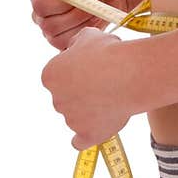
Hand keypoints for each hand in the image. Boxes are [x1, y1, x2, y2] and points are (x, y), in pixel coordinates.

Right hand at [28, 0, 133, 51]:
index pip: (40, 5)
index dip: (60, 5)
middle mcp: (40, 13)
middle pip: (48, 25)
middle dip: (74, 16)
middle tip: (90, 5)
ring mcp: (49, 29)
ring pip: (58, 39)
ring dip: (79, 26)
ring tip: (92, 13)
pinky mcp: (62, 40)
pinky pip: (67, 47)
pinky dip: (82, 37)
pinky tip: (92, 23)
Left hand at [40, 24, 133, 149]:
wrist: (127, 75)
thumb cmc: (108, 53)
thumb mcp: (88, 36)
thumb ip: (76, 44)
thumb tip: (74, 49)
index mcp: (50, 75)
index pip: (59, 76)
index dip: (77, 70)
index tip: (93, 67)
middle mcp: (56, 99)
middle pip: (67, 97)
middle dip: (82, 91)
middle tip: (106, 81)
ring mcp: (70, 119)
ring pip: (77, 116)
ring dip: (90, 110)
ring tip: (114, 96)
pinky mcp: (86, 135)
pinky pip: (79, 141)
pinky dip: (85, 136)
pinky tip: (94, 130)